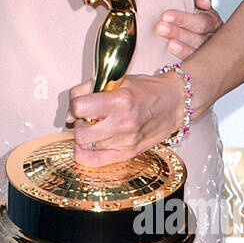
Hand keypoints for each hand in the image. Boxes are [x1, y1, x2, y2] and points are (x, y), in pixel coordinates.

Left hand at [67, 70, 186, 167]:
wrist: (174, 103)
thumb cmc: (146, 90)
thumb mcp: (116, 80)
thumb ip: (87, 91)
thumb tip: (69, 115)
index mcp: (119, 101)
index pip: (79, 108)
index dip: (75, 106)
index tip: (82, 104)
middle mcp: (123, 123)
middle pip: (80, 132)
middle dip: (79, 124)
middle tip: (88, 118)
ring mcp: (126, 141)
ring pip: (86, 146)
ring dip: (86, 137)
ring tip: (98, 127)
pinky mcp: (129, 153)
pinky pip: (95, 161)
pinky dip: (87, 154)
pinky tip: (92, 144)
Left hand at [154, 0, 220, 58]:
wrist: (179, 20)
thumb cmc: (188, 9)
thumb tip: (204, 3)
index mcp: (212, 22)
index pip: (202, 22)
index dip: (184, 19)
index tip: (166, 15)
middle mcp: (212, 39)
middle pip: (199, 39)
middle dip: (178, 33)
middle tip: (160, 28)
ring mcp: (206, 54)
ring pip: (196, 53)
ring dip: (181, 49)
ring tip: (168, 44)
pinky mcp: (196, 64)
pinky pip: (190, 66)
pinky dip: (181, 64)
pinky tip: (172, 63)